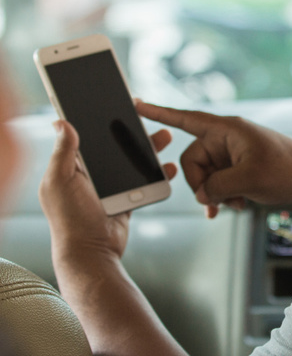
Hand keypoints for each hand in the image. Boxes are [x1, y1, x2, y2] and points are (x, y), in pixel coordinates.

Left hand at [39, 120, 176, 259]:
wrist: (92, 253)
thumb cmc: (71, 219)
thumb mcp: (60, 181)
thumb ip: (63, 152)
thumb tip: (61, 121)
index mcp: (70, 167)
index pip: (85, 135)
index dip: (97, 118)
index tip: (115, 102)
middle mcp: (89, 175)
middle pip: (114, 145)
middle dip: (131, 131)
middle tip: (145, 116)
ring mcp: (109, 187)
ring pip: (131, 160)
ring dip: (148, 148)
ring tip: (164, 137)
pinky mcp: (125, 199)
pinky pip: (143, 181)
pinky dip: (156, 173)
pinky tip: (168, 167)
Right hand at [135, 102, 291, 217]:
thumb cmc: (286, 168)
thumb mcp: (250, 179)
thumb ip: (218, 187)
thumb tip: (203, 194)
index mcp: (226, 129)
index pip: (185, 119)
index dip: (159, 113)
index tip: (136, 104)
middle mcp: (224, 138)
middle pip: (192, 161)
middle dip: (202, 185)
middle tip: (218, 202)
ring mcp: (230, 153)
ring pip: (205, 176)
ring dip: (215, 194)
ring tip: (235, 204)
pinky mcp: (237, 167)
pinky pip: (217, 182)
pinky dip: (223, 195)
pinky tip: (234, 206)